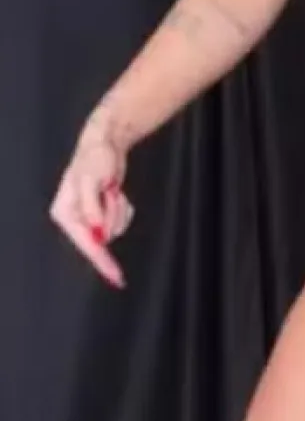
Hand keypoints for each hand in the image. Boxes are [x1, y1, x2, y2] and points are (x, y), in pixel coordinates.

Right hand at [49, 115, 132, 287]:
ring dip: (119, 209)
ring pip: (114, 229)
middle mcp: (74, 219)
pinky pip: (120, 220)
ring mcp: (88, 217)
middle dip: (113, 215)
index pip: (86, 243)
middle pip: (102, 237)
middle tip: (111, 192)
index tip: (116, 276)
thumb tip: (97, 232)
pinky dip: (123, 208)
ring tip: (111, 189)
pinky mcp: (101, 213)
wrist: (106, 144)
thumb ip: (93, 207)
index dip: (102, 261)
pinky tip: (116, 192)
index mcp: (65, 214)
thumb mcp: (92, 181)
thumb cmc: (95, 159)